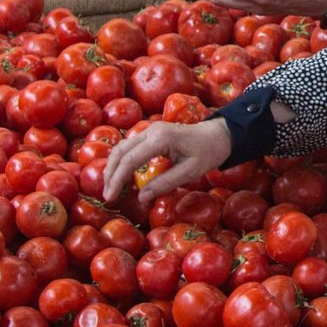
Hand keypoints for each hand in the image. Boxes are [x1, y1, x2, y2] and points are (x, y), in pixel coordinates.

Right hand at [102, 118, 231, 203]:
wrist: (218, 135)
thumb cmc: (208, 152)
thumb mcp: (190, 171)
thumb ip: (165, 183)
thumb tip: (141, 197)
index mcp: (160, 139)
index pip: (130, 160)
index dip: (117, 180)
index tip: (111, 197)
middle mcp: (151, 130)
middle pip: (120, 152)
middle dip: (111, 175)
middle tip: (108, 195)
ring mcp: (149, 129)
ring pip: (122, 147)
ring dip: (113, 167)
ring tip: (111, 187)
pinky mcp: (151, 133)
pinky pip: (129, 146)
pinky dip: (121, 160)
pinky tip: (120, 175)